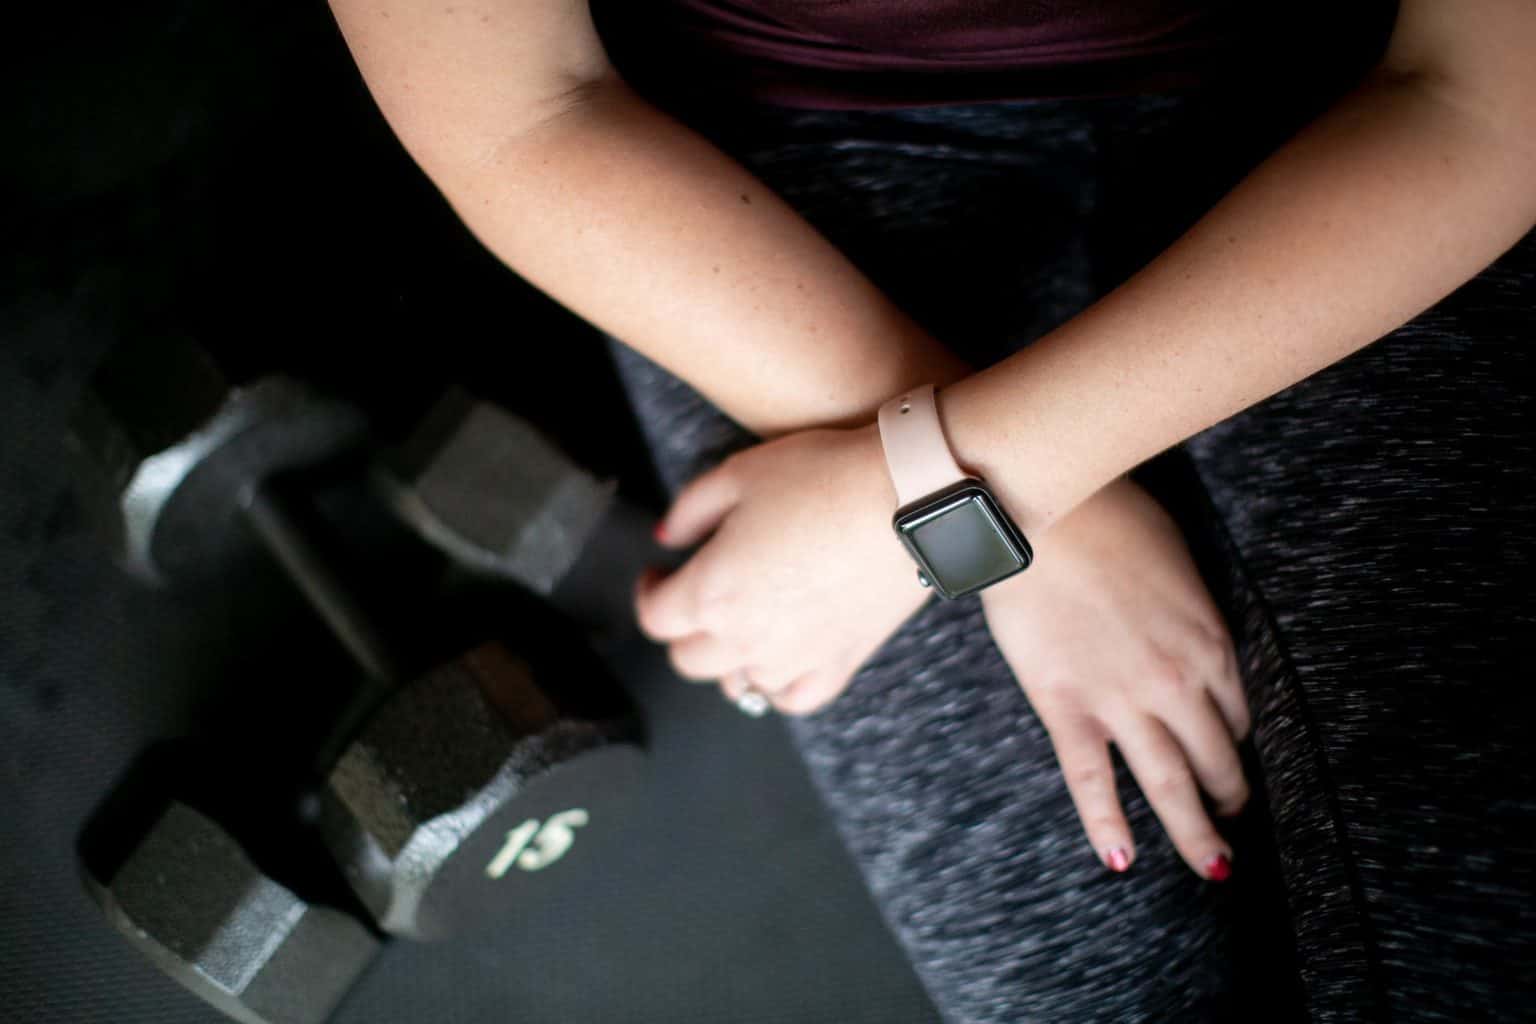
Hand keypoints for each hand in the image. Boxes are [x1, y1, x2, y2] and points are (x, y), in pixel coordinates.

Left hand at [633, 424, 927, 713]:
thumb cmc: (825, 477)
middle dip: (683, 627)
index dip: (648, 592)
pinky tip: (778, 661)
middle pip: (689, 660)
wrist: (909, 495)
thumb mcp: (739, 472)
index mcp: (711, 590)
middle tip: (694, 598)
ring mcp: (794, 657)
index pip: (655, 617)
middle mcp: (747, 636)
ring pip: (738, 684)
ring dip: (728, 658)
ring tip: (739, 626)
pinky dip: (778, 686)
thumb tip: (667, 538)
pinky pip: (793, 697)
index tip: (658, 574)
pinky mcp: (839, 663)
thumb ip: (689, 510)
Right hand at [981, 475, 1249, 879]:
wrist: (1039, 514)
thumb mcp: (1175, 557)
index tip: (1240, 758)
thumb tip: (1188, 629)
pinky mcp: (1068, 705)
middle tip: (1234, 817)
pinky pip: (1090, 777)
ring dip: (1195, 831)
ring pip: (1170, 783)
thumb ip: (1191, 606)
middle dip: (1231, 794)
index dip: (1245, 744)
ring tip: (1213, 864)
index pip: (1243, 714)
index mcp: (1211, 641)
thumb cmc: (1107, 516)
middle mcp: (1177, 681)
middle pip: (1218, 758)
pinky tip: (1120, 858)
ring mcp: (1122, 699)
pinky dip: (1105, 821)